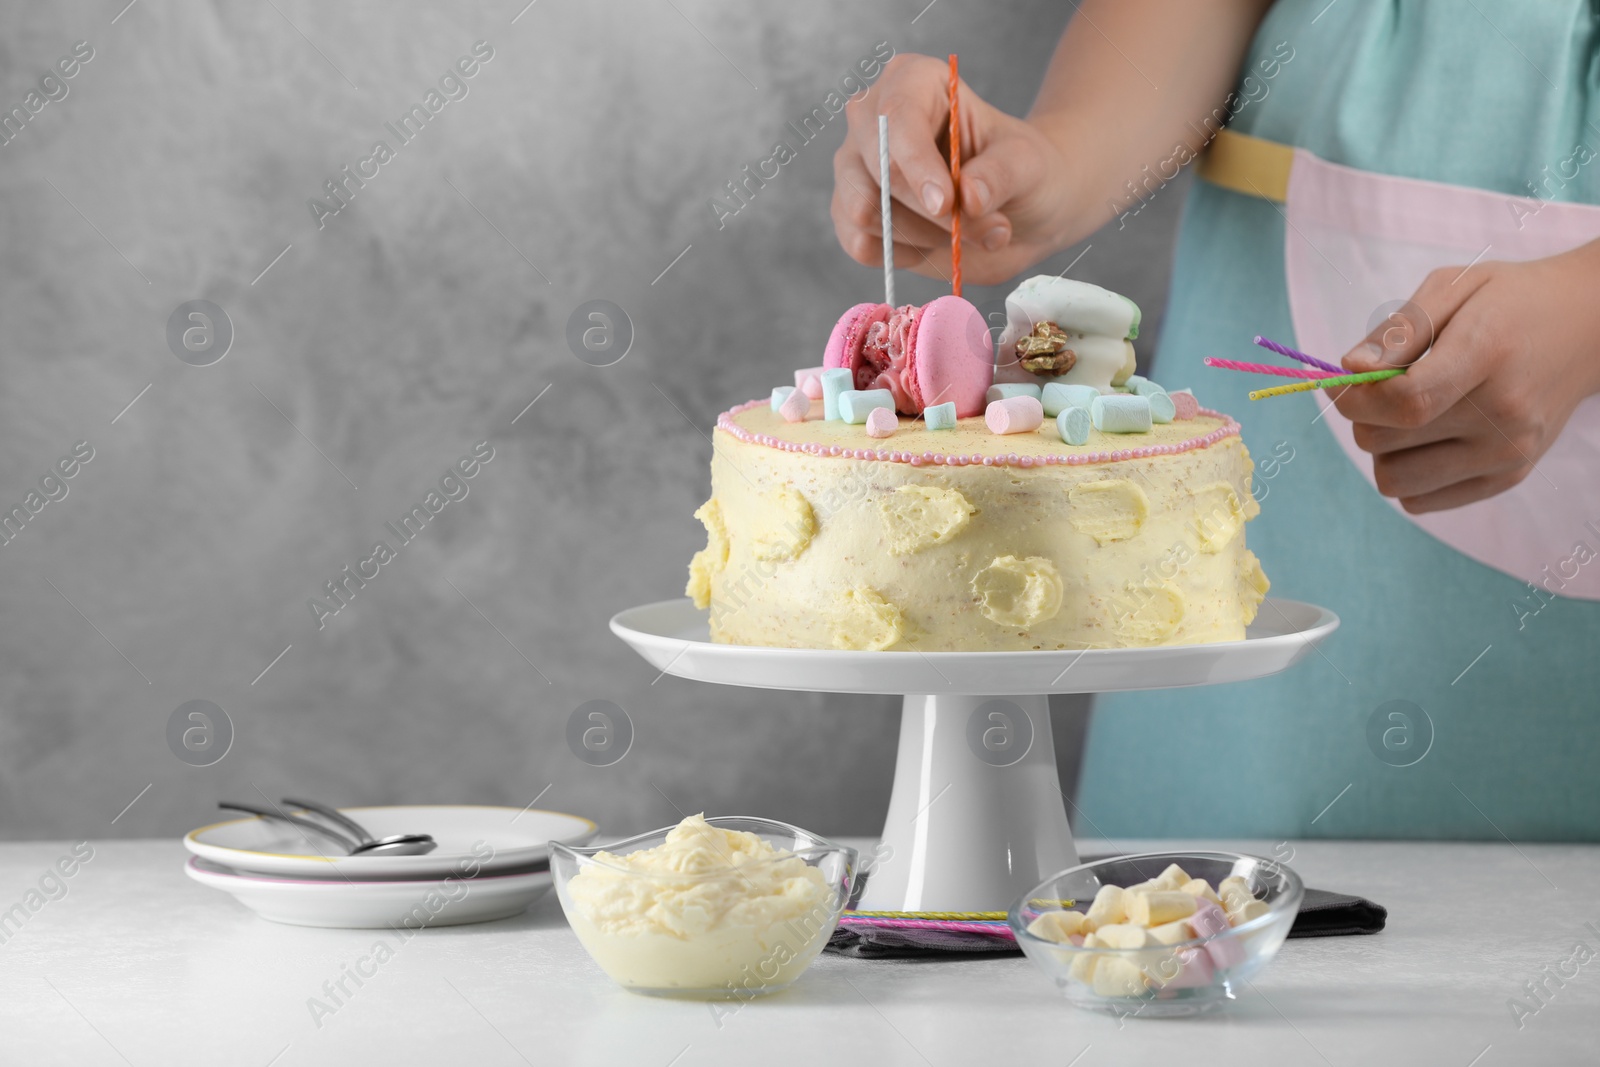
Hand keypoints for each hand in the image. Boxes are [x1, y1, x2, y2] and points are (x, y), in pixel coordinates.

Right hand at [831, 54, 1073, 286]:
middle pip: (876, 169)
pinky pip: (860, 244)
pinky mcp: (851, 213)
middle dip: (929, 213)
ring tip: (964, 233)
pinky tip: (934, 245)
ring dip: (921, 236)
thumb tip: (968, 198)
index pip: (896, 118)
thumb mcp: (1027, 163)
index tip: (946, 205)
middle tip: (986, 231)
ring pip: (863, 211)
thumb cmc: (1019, 169)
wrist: (1015, 206)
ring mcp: (856, 167)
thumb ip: (1000, 175)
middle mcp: (872, 119)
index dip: (916, 165)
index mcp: (913, 81)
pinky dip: (902, 256)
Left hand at [1332, 241, 1599, 512]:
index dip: (1354, 399)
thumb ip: (1398, 331)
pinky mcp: (1508, 478)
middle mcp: (1503, 414)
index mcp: (1488, 355)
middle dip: (1365, 416)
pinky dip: (1408, 474)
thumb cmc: (1509, 302)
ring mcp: (1508, 453)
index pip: (1405, 401)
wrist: (1588, 328)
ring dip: (1383, 451)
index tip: (1342, 383)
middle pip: (1385, 442)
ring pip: (1394, 481)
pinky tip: (1428, 439)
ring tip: (1408, 416)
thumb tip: (1349, 369)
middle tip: (1385, 390)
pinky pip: (1419, 501)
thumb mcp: (1453, 287)